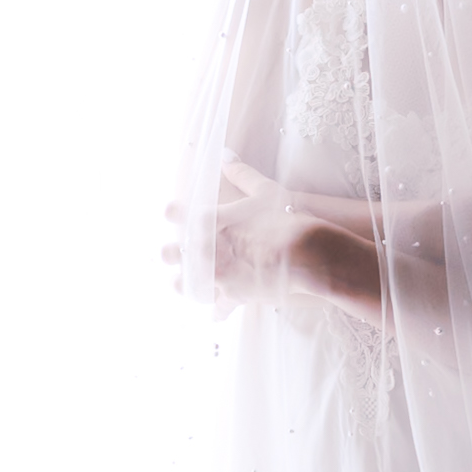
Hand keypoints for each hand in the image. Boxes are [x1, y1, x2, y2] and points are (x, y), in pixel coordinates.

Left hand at [164, 154, 319, 308]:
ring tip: (177, 285)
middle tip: (164, 253)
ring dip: (183, 285)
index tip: (167, 212)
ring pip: (189, 284)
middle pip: (177, 254)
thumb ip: (242, 174)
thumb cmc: (287, 219)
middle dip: (169, 254)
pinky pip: (219, 308)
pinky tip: (213, 316)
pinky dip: (216, 312)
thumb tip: (225, 154)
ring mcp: (219, 274)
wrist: (306, 253)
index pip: (184, 215)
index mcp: (213, 221)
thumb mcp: (266, 191)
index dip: (174, 213)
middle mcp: (209, 250)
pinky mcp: (234, 295)